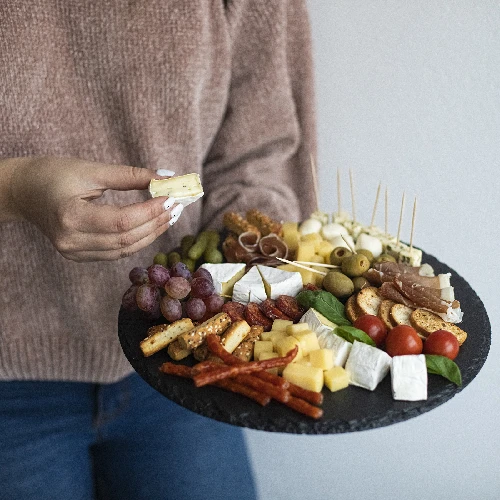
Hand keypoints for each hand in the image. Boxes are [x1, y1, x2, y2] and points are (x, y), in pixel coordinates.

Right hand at [8, 157, 180, 261]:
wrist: (24, 191)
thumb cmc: (54, 174)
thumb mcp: (92, 170)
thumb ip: (130, 175)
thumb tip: (167, 177)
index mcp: (70, 216)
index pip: (122, 220)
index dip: (150, 211)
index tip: (171, 197)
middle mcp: (71, 240)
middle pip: (126, 238)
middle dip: (156, 223)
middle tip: (177, 207)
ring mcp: (74, 252)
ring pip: (124, 249)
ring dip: (151, 234)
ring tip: (169, 217)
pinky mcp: (79, 256)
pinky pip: (115, 252)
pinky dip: (136, 241)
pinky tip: (152, 227)